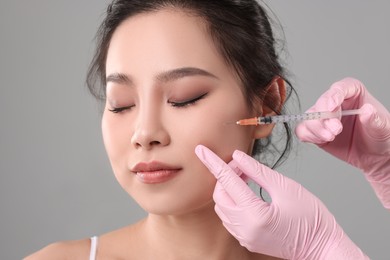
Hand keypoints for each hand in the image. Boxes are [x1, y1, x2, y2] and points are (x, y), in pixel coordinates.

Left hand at [195, 145, 367, 259]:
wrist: (323, 247)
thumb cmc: (311, 218)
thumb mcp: (286, 187)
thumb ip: (258, 171)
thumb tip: (239, 157)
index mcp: (255, 214)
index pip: (227, 181)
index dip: (213, 163)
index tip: (201, 150)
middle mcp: (245, 228)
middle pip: (220, 195)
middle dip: (226, 176)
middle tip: (242, 166)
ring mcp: (244, 237)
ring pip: (222, 207)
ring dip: (228, 189)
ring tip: (246, 178)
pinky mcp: (247, 241)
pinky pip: (229, 218)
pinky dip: (232, 202)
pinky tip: (246, 193)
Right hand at [295, 78, 389, 208]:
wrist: (375, 155)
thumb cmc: (381, 136)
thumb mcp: (384, 127)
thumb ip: (376, 119)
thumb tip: (367, 110)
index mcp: (353, 92)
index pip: (339, 88)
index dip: (333, 96)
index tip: (332, 107)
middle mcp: (336, 102)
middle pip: (321, 104)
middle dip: (325, 118)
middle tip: (336, 130)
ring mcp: (324, 117)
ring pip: (309, 117)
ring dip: (317, 129)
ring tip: (331, 137)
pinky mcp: (316, 131)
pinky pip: (303, 130)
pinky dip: (309, 136)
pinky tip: (323, 141)